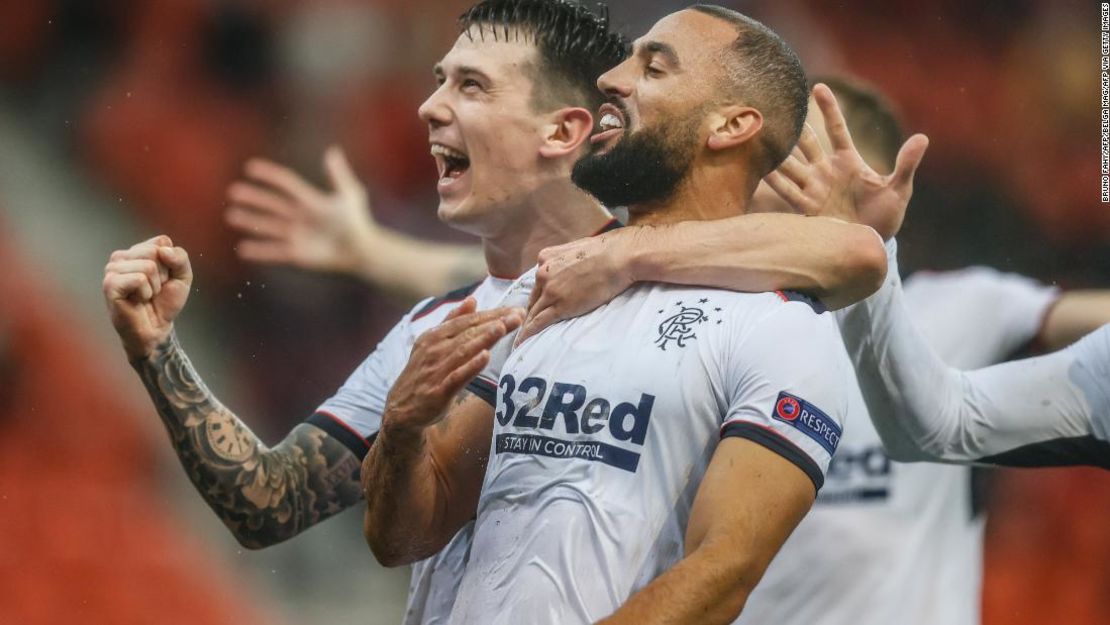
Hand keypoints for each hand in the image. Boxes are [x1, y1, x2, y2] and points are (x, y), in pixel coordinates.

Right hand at [102, 235, 192, 359]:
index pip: (162, 241)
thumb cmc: (165, 303)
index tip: (164, 279)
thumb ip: (180, 258)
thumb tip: (163, 250)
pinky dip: (146, 292)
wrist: (156, 329)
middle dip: (163, 275)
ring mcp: (112, 270)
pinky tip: (137, 300)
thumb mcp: (182, 277)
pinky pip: (139, 279)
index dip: (171, 263)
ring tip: (145, 296)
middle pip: (155, 252)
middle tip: (154, 290)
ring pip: (148, 265)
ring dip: (154, 286)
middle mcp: (121, 257)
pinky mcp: (110, 284)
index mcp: (136, 251)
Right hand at [225, 146, 378, 275]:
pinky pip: (274, 251)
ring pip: (268, 226)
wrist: (362, 249)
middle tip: (233, 191)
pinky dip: (259, 251)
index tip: (251, 167)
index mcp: (309, 200)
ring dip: (250, 221)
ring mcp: (296, 234)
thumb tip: (332, 151)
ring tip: (231, 215)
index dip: (269, 175)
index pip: (286, 183)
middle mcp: (298, 216)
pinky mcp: (296, 253)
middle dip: (253, 198)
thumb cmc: (357, 220)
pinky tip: (242, 248)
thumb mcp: (350, 195)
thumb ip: (339, 175)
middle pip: (272, 204)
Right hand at [383, 299, 523, 430]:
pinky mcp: (439, 390)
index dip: (491, 314)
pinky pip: (458, 376)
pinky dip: (471, 366)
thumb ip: (453, 321)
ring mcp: (436, 369)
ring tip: (503, 327)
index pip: (467, 321)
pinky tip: (486, 356)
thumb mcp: (432, 343)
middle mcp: (434, 349)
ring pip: (464, 350)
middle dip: (495, 322)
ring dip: (484, 338)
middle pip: (469, 332)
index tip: (514, 309)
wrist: (403, 408)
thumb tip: (472, 299)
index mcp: (434, 335)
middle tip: (518, 315)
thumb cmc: (424, 373)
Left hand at [517, 230, 636, 343]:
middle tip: (527, 325)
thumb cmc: (606, 250)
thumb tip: (568, 267)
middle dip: (530, 312)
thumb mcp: (575, 248)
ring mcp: (550, 290)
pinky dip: (528, 333)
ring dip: (527, 326)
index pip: (538, 283)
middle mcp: (543, 273)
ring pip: (534, 312)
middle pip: (534, 298)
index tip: (536, 307)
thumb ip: (565, 259)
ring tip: (522, 339)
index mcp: (545, 258)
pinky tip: (523, 342)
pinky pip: (539, 322)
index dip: (537, 297)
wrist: (618, 257)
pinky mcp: (560, 306)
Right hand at [763, 83, 928, 239]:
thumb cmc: (885, 217)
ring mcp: (814, 187)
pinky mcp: (806, 206)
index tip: (819, 86)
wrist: (869, 245)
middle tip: (779, 106)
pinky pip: (787, 190)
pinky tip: (760, 168)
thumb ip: (906, 164)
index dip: (828, 108)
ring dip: (778, 150)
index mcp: (848, 161)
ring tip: (761, 133)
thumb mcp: (898, 189)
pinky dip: (774, 180)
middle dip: (795, 126)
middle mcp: (827, 170)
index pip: (836, 129)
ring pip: (791, 163)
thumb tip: (922, 137)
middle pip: (807, 142)